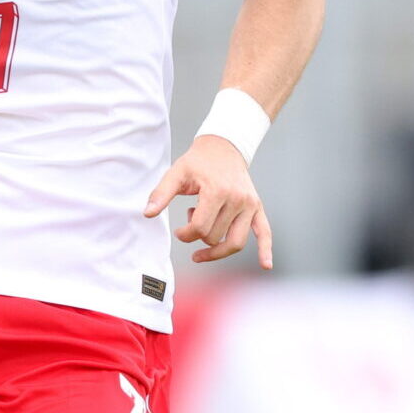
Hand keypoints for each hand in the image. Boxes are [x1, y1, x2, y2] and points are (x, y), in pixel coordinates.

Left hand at [144, 133, 272, 267]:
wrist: (223, 147)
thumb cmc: (198, 162)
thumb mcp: (176, 173)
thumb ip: (161, 193)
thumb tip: (147, 214)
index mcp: (217, 191)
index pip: (200, 229)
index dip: (185, 235)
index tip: (179, 231)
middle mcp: (237, 199)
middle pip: (216, 237)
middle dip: (198, 236)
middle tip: (191, 221)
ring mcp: (249, 205)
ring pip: (235, 242)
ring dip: (217, 251)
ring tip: (203, 251)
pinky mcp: (257, 208)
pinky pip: (264, 232)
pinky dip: (265, 250)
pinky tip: (266, 265)